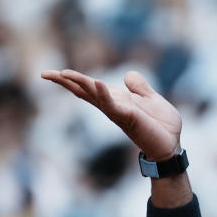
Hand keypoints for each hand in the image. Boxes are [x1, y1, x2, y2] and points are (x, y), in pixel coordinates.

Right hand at [41, 69, 181, 160]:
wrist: (172, 144)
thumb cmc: (161, 125)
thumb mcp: (151, 99)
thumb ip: (139, 86)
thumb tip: (127, 75)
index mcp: (117, 99)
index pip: (90, 87)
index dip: (73, 79)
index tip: (52, 73)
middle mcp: (112, 106)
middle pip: (84, 91)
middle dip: (65, 82)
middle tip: (44, 73)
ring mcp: (118, 112)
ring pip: (93, 95)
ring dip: (79, 83)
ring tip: (64, 73)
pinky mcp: (128, 117)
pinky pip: (113, 105)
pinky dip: (104, 94)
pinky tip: (98, 82)